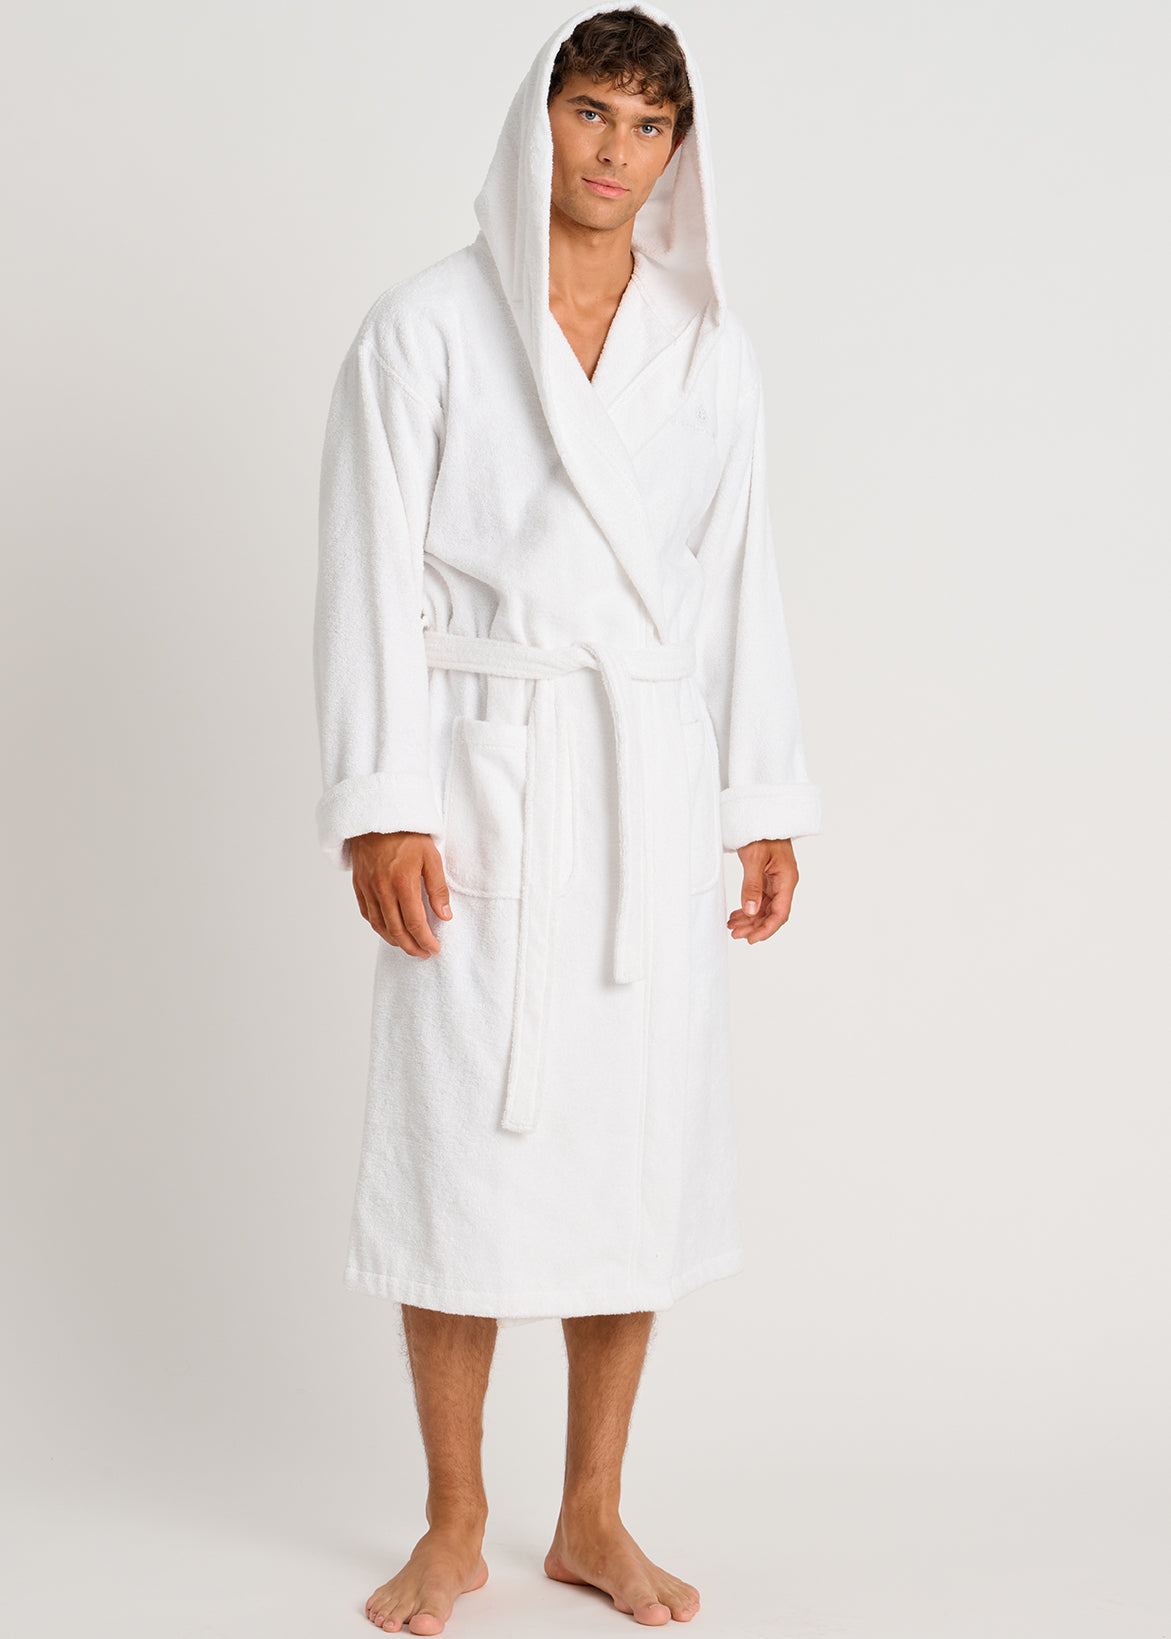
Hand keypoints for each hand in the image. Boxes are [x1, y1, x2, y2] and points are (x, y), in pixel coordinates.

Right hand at [350, 831, 451, 957]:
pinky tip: (389, 930)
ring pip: (379, 926)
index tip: (434, 948)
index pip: (414, 923)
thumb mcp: (431, 857)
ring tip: (408, 946)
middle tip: (423, 953)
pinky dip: (378, 927)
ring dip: (394, 941)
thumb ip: (438, 888)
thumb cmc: (407, 834)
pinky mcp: (359, 885)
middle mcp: (382, 889)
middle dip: (411, 947)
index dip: (425, 940)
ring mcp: (368, 888)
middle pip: (396, 930)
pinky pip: (367, 914)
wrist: (377, 817)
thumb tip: (445, 916)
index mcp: (402, 883)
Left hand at [727, 838, 797, 943]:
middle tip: (735, 934)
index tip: (751, 939)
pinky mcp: (766, 877)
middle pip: (772, 913)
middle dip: (755, 927)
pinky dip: (748, 908)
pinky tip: (736, 915)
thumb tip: (751, 911)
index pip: (780, 913)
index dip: (767, 929)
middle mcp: (783, 882)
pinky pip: (759, 898)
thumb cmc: (761, 831)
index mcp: (787, 879)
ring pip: (764, 908)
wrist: (761, 815)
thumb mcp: (754, 858)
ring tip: (732, 927)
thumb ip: (752, 885)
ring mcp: (775, 880)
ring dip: (750, 919)